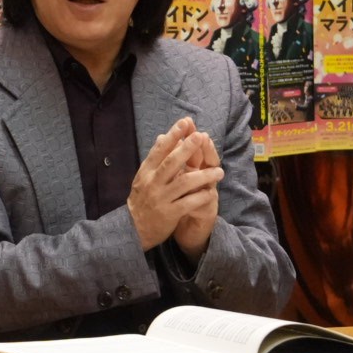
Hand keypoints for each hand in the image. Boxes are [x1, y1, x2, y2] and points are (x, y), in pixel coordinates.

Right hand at [126, 117, 223, 251]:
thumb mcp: (143, 178)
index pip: (159, 150)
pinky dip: (201, 197)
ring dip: (204, 175)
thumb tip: (163, 136)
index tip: (184, 122)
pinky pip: (189, 203)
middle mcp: (153, 183)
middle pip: (171, 162)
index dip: (172, 135)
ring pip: (184, 183)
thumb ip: (155, 159)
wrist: (132, 229)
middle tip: (201, 136)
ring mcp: (161, 198)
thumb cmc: (142, 200)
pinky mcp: (169, 213)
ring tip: (219, 171)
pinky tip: (212, 193)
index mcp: (146, 172)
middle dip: (187, 148)